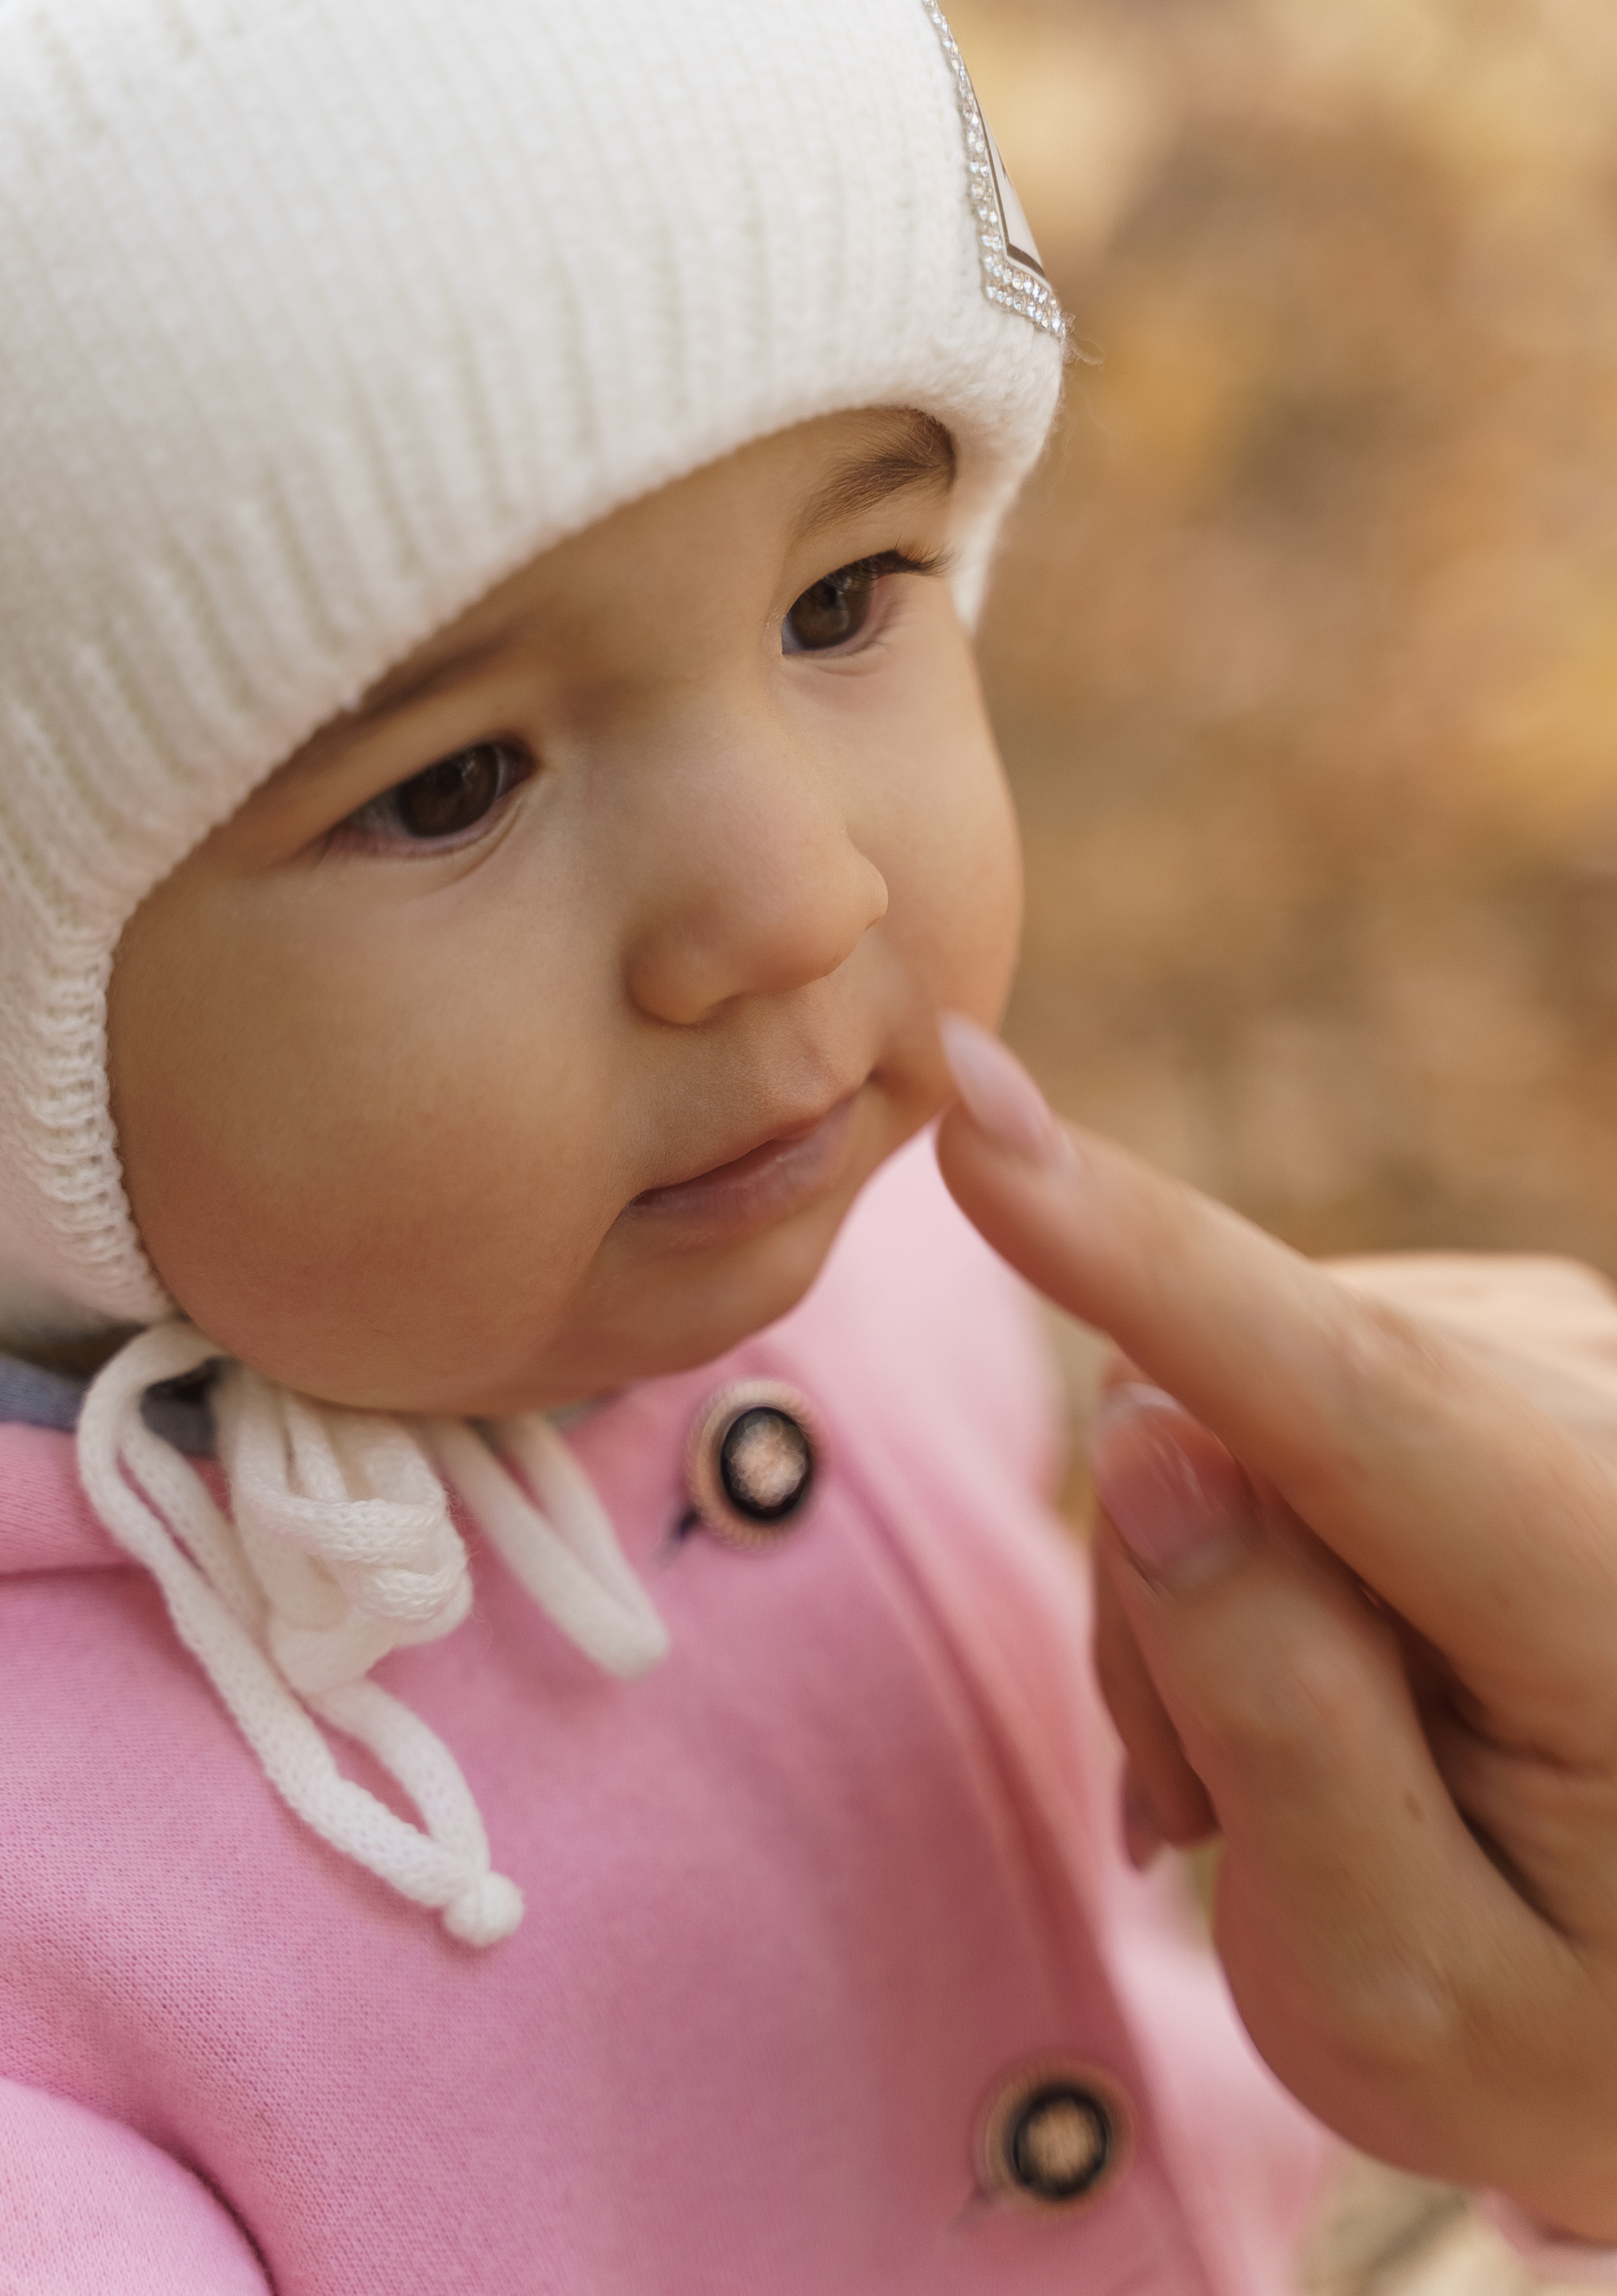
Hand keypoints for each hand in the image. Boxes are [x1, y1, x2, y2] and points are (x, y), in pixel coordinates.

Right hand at [936, 1015, 1616, 2244]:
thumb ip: (1275, 1720)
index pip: (1357, 1403)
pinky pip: (1263, 1383)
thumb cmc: (1568, 2036)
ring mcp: (1565, 1347)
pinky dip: (1244, 1537)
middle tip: (1215, 1814)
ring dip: (1194, 1590)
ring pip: (1218, 1398)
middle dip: (1158, 1609)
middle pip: (1229, 1422)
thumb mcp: (1397, 1992)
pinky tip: (1323, 1672)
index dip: (1147, 1259)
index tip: (976, 1106)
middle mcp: (1612, 1414)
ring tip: (1287, 1765)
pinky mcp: (1510, 1329)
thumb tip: (1145, 1442)